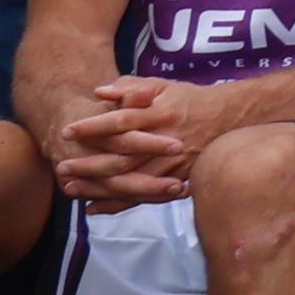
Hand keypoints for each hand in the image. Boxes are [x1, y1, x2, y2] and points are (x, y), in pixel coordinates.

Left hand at [57, 77, 219, 206]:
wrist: (232, 116)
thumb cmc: (189, 100)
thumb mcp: (162, 86)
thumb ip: (130, 87)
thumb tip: (98, 92)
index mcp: (159, 113)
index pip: (121, 120)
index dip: (93, 126)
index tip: (67, 131)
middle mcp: (164, 139)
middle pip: (122, 156)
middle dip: (89, 164)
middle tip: (62, 167)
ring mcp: (172, 162)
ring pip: (131, 180)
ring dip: (99, 187)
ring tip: (71, 189)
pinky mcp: (178, 177)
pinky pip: (144, 195)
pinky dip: (119, 204)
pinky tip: (95, 208)